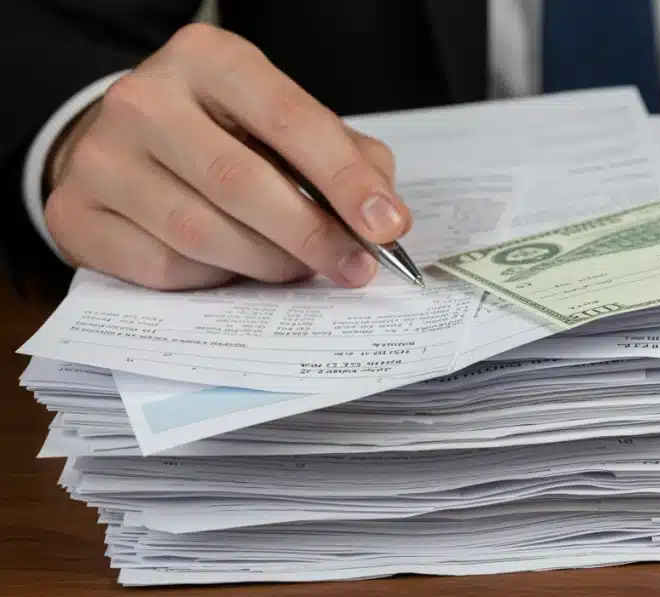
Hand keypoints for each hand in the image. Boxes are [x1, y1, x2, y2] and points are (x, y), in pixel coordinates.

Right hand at [44, 23, 410, 289]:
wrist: (123, 141)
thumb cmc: (221, 132)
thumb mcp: (284, 121)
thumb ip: (345, 156)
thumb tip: (382, 215)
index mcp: (208, 59)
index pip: (290, 119)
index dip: (346, 179)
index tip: (387, 225)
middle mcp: (145, 99)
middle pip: (242, 183)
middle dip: (313, 235)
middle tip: (355, 266)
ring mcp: (101, 157)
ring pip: (203, 234)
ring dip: (269, 264)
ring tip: (300, 267)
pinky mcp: (77, 214)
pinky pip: (166, 268)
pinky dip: (215, 279)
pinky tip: (235, 267)